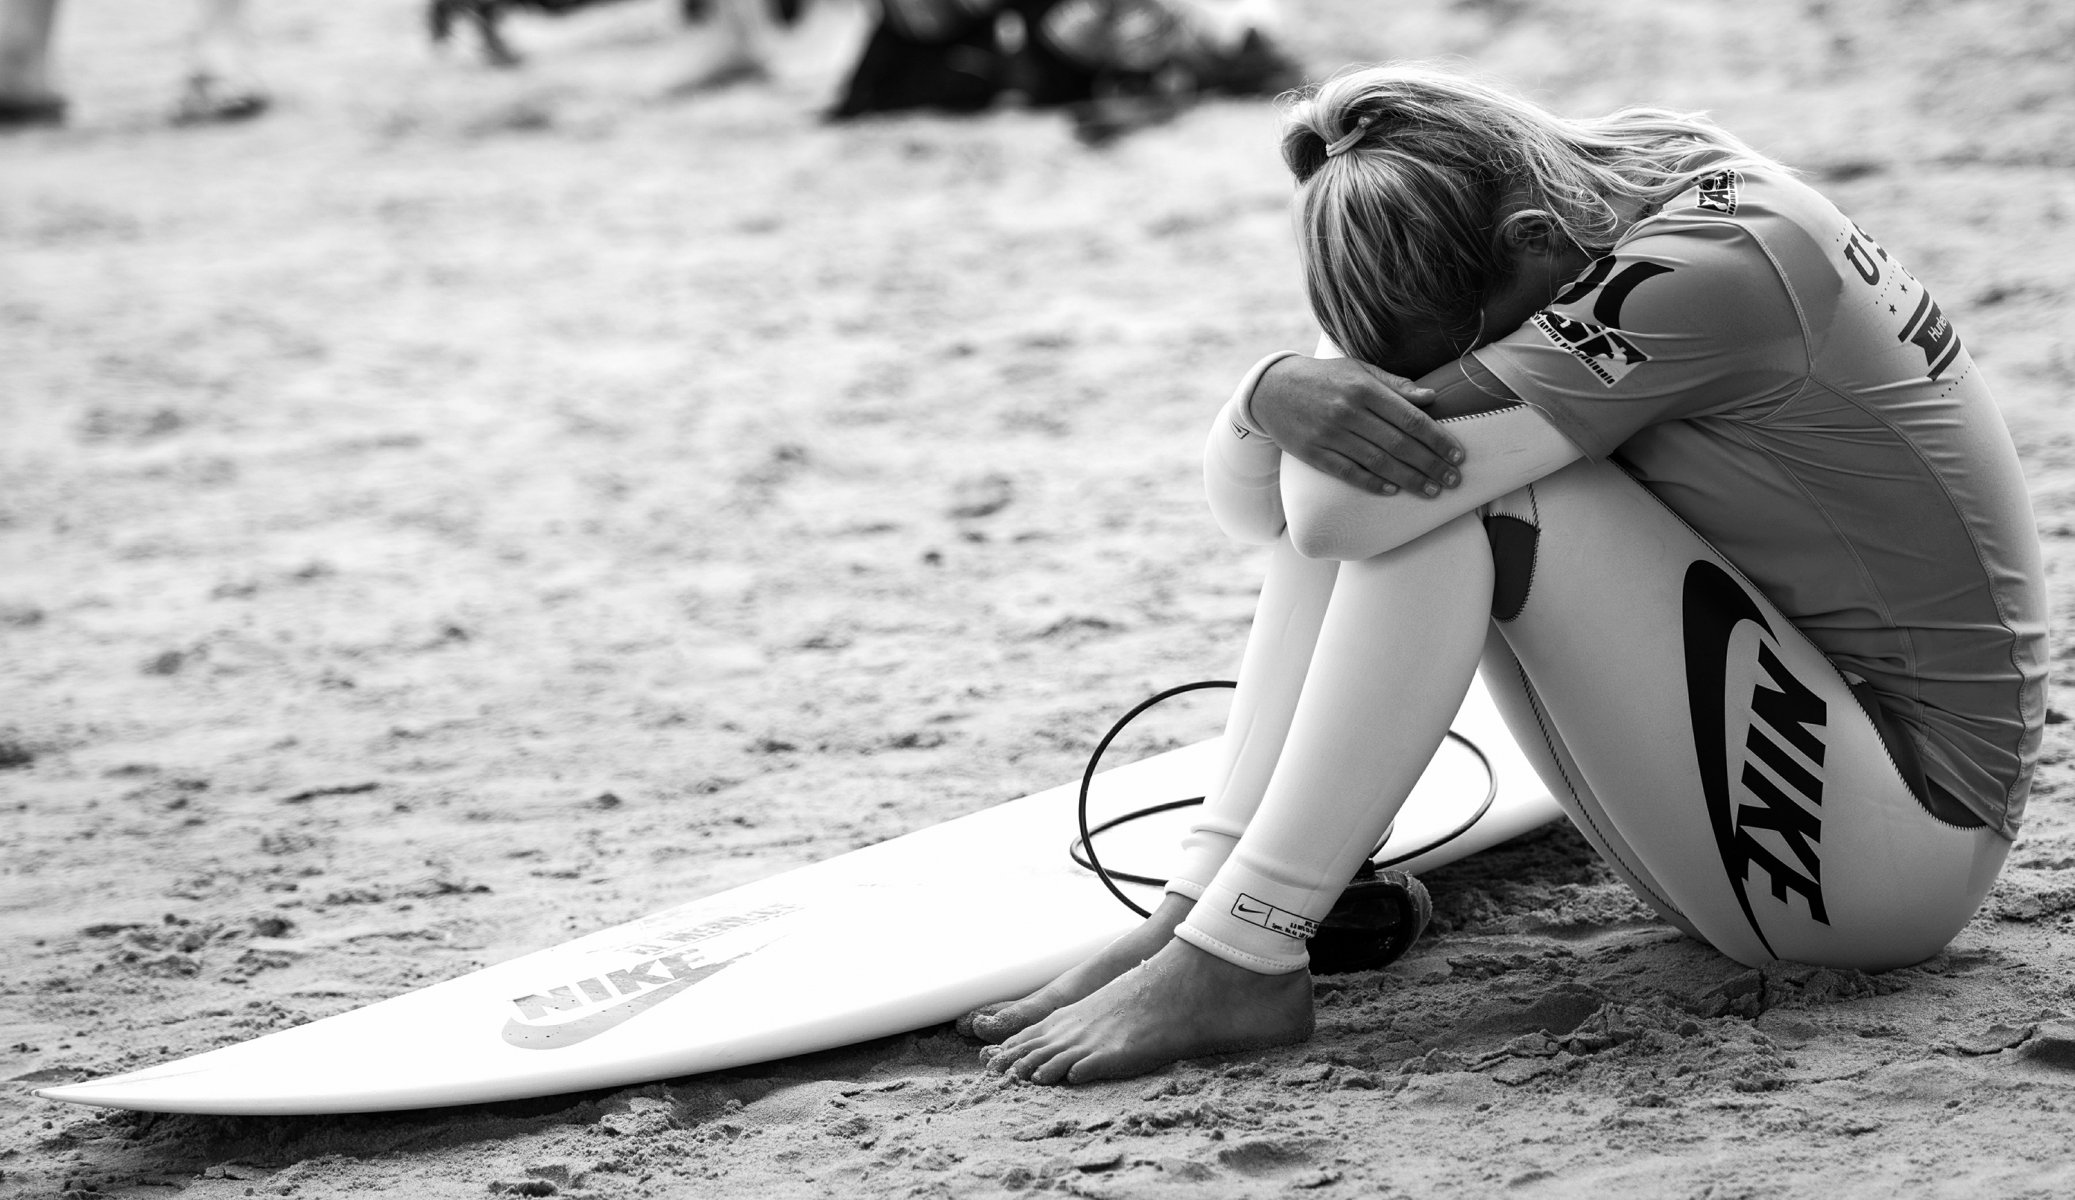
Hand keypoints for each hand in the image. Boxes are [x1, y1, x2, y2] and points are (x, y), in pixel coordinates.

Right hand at [1249, 356, 1463, 496]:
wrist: (1271, 389)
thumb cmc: (1323, 378)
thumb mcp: (1359, 370)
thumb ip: (1395, 385)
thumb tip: (1432, 397)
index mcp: (1364, 389)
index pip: (1411, 419)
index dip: (1438, 439)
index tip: (1458, 455)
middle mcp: (1349, 412)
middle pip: (1399, 444)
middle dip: (1431, 464)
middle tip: (1454, 480)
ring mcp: (1330, 434)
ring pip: (1378, 462)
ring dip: (1409, 479)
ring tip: (1432, 490)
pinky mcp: (1313, 453)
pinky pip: (1348, 473)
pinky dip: (1373, 483)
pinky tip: (1394, 491)